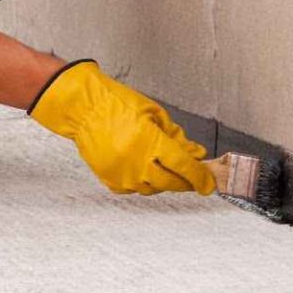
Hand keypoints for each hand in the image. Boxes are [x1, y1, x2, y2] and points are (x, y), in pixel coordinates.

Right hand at [27, 59, 215, 195]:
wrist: (83, 108)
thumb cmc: (117, 104)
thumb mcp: (153, 113)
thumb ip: (176, 136)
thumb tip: (195, 154)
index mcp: (150, 141)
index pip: (184, 166)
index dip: (201, 177)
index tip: (209, 183)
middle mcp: (137, 162)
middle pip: (172, 182)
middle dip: (185, 181)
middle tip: (190, 176)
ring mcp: (122, 174)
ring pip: (153, 188)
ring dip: (163, 180)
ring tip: (160, 164)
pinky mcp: (110, 180)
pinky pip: (134, 188)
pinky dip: (142, 180)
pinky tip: (141, 166)